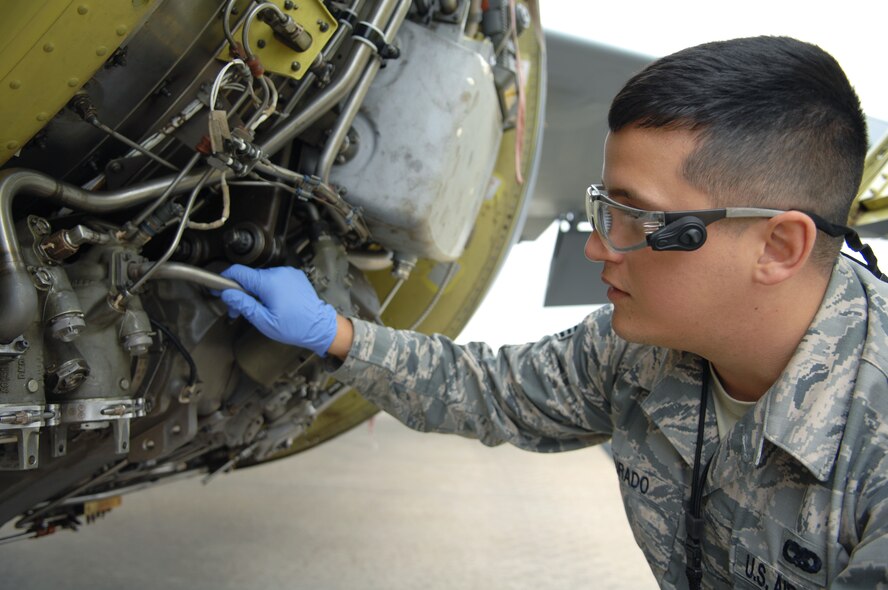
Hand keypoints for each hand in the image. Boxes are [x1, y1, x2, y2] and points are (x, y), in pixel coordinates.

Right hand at [218, 264, 337, 356]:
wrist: (320, 326)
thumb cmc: (295, 327)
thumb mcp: (264, 321)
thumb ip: (244, 305)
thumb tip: (227, 293)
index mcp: (269, 282)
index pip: (239, 272)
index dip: (225, 280)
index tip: (218, 289)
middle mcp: (278, 273)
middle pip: (250, 277)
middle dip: (241, 293)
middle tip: (237, 311)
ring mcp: (288, 273)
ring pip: (261, 279)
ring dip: (255, 292)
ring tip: (258, 310)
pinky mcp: (294, 277)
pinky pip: (274, 280)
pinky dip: (268, 289)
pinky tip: (271, 304)